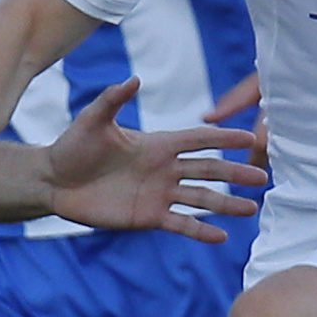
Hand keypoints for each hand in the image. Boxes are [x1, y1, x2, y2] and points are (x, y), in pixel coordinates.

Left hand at [48, 78, 265, 241]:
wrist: (54, 182)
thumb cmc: (72, 146)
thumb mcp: (93, 121)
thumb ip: (113, 100)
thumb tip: (133, 79)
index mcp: (157, 143)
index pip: (199, 140)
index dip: (223, 138)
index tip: (250, 136)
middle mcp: (164, 168)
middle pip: (208, 170)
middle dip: (235, 172)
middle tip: (262, 177)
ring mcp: (159, 193)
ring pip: (201, 198)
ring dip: (226, 204)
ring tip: (251, 209)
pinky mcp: (149, 216)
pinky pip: (180, 223)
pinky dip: (201, 230)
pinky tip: (222, 237)